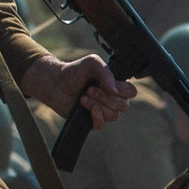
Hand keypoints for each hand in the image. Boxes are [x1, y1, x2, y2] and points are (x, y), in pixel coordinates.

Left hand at [21, 52, 135, 127]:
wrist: (56, 83)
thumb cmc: (76, 71)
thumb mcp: (92, 63)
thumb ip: (106, 72)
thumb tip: (115, 91)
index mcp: (116, 86)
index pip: (131, 92)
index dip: (121, 89)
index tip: (105, 83)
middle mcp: (113, 100)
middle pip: (123, 105)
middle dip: (105, 97)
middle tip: (89, 89)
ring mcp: (103, 111)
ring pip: (113, 115)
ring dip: (96, 104)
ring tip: (83, 96)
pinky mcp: (92, 121)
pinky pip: (102, 124)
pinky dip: (95, 116)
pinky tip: (86, 107)